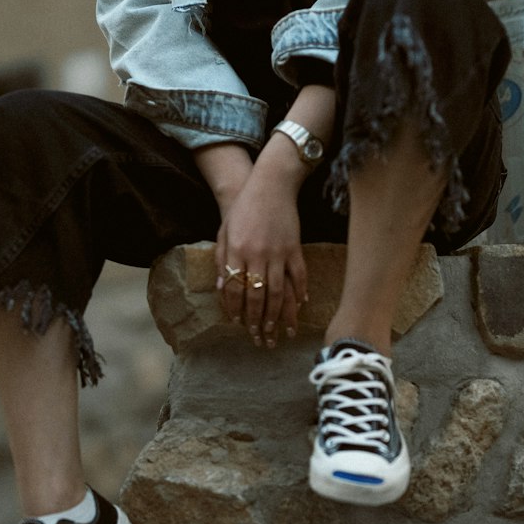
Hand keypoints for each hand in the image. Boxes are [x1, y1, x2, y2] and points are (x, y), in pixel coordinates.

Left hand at [214, 155, 308, 346]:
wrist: (270, 184)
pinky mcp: (295, 247)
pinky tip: (301, 306)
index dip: (236, 310)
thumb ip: (221, 260)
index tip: (239, 325)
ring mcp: (278, 252)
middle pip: (258, 296)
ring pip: (279, 292)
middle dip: (258, 321)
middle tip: (260, 339)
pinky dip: (301, 292)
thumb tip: (222, 290)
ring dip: (279, 316)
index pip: (235, 289)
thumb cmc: (243, 208)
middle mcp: (257, 254)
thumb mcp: (224, 231)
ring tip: (281, 333)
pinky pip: (299, 275)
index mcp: (236, 250)